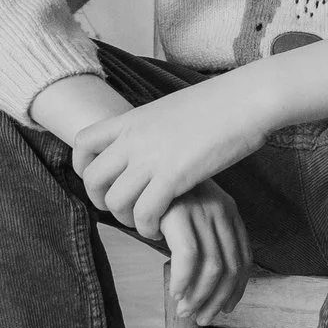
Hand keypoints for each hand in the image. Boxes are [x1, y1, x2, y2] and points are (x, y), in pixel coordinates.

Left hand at [67, 74, 271, 238]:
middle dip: (100, 201)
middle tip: (121, 209)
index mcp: (132, 119)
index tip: (99, 180)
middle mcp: (134, 139)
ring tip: (145, 222)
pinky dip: (148, 227)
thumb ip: (152, 127)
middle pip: (93, 178)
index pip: (83, 142)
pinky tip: (161, 227)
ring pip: (116, 201)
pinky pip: (144, 213)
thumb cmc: (219, 104)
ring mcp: (151, 158)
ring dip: (126, 219)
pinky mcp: (173, 178)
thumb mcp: (171, 109)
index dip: (83, 166)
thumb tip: (152, 140)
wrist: (245, 100)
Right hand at [161, 181, 250, 324]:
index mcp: (228, 211)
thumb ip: (203, 239)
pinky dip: (184, 280)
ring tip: (185, 311)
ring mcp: (202, 211)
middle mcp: (221, 210)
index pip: (243, 258)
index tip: (226, 308)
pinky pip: (188, 257)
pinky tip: (174, 292)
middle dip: (217, 299)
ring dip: (200, 296)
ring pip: (213, 267)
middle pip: (230, 267)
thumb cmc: (162, 196)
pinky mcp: (180, 213)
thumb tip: (205, 284)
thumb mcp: (190, 214)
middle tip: (202, 318)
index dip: (237, 289)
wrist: (140, 168)